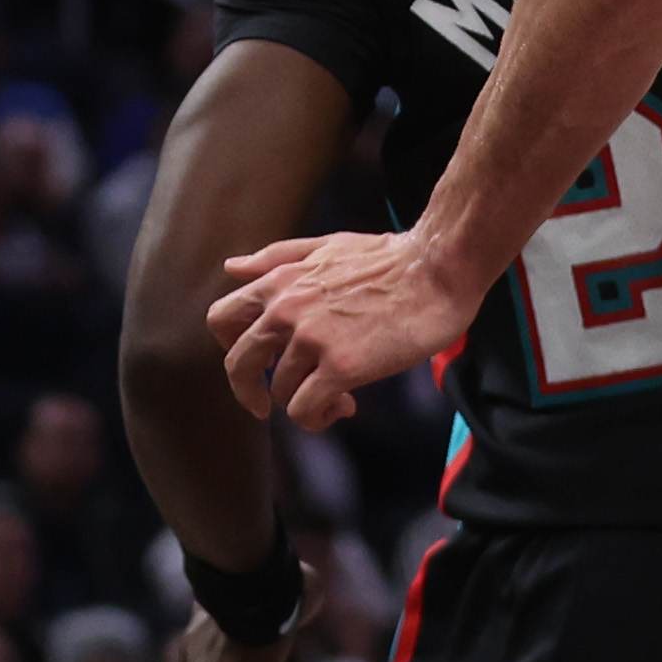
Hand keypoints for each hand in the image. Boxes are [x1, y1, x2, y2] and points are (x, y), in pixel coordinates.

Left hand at [213, 227, 475, 432]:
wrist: (440, 267)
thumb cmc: (392, 257)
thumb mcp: (328, 245)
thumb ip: (278, 257)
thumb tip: (231, 267)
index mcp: (281, 281)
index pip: (221, 319)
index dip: (231, 346)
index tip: (254, 360)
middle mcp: (287, 309)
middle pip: (238, 365)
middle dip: (251, 390)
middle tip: (268, 405)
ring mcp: (312, 339)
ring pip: (280, 392)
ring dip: (304, 401)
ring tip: (339, 396)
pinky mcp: (340, 366)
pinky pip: (305, 410)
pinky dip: (319, 416)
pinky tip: (344, 406)